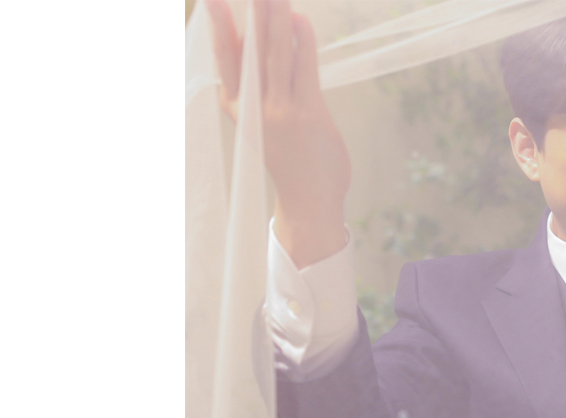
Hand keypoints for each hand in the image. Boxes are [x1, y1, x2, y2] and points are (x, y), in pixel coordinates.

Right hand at [206, 0, 350, 265]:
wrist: (309, 202)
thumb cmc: (292, 159)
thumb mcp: (265, 125)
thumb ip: (263, 93)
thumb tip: (270, 54)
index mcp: (239, 108)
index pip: (224, 59)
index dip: (218, 27)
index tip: (210, 0)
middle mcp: (253, 108)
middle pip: (248, 50)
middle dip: (250, 14)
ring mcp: (279, 111)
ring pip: (274, 55)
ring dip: (274, 20)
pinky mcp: (306, 115)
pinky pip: (303, 70)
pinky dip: (302, 43)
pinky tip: (300, 20)